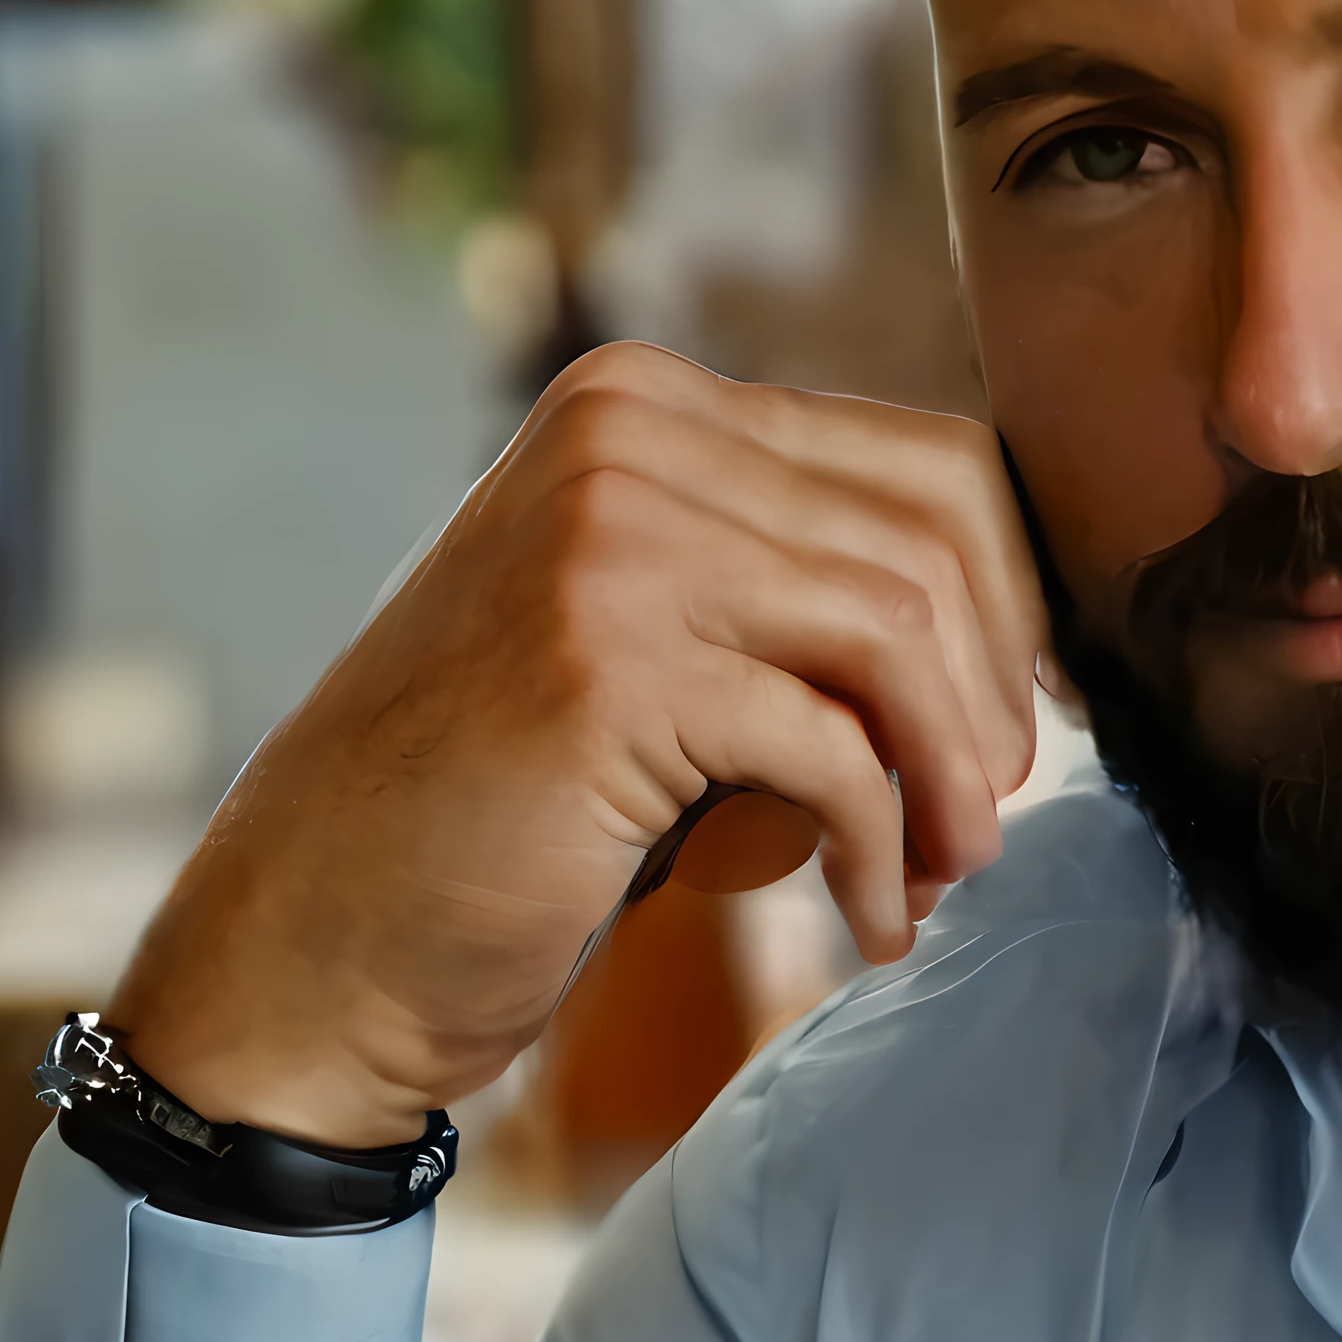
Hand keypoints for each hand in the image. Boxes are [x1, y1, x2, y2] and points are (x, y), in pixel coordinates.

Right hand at [108, 343, 1050, 1145]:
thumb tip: (1021, 644)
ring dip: (956, 780)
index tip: (1015, 732)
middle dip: (996, 699)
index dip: (1013, 612)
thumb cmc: (507, 815)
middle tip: (989, 824)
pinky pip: (835, 752)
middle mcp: (625, 437)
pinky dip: (884, 851)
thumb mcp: (659, 653)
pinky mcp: (608, 668)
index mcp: (643, 404)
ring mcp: (608, 541)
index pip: (927, 464)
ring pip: (901, 633)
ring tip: (947, 875)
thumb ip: (787, 598)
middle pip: (937, 537)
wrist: (320, 938)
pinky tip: (875, 922)